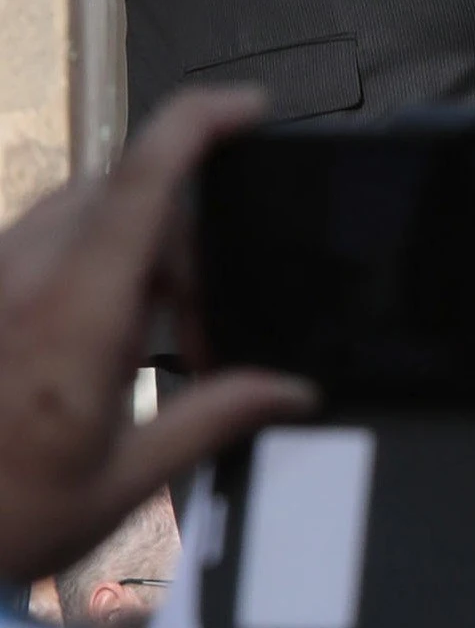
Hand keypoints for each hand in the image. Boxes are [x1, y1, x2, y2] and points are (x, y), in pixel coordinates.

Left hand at [0, 89, 314, 582]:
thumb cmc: (5, 518)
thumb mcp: (122, 483)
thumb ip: (213, 420)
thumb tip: (294, 390)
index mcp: (73, 316)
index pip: (140, 183)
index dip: (196, 125)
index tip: (248, 109)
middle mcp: (22, 278)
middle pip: (122, 194)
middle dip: (184, 234)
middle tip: (206, 324)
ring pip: (80, 213)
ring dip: (136, 250)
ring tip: (153, 338)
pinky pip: (42, 244)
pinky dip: (90, 267)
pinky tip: (100, 341)